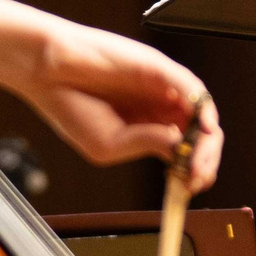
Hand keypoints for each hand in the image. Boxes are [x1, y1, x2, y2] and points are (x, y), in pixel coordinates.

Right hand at [2, 22, 223, 189]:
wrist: (48, 73)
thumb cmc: (72, 106)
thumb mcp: (109, 145)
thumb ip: (146, 145)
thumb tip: (181, 148)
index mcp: (148, 126)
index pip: (185, 149)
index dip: (193, 169)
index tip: (191, 188)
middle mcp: (159, 106)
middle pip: (200, 133)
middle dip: (205, 159)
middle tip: (198, 178)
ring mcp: (161, 87)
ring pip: (202, 112)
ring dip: (207, 140)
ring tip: (198, 163)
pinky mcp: (158, 68)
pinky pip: (190, 87)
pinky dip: (202, 108)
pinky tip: (203, 128)